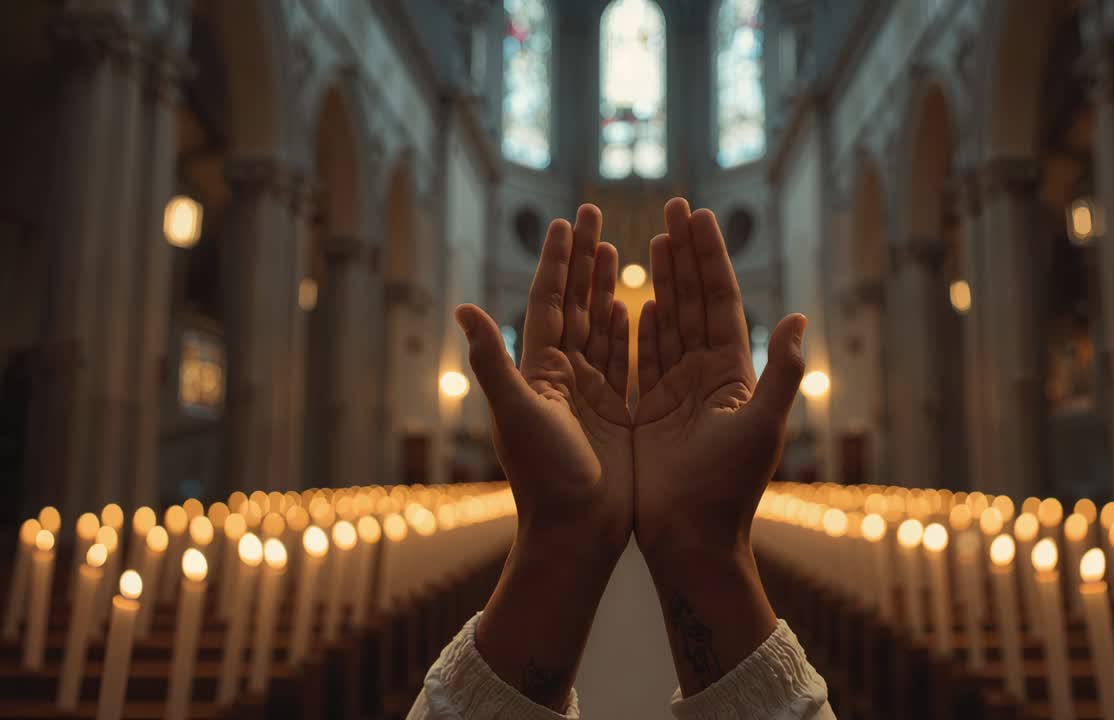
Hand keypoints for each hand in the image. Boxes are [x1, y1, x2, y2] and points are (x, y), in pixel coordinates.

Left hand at [456, 205, 631, 709]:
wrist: (577, 531)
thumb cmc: (545, 477)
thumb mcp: (516, 413)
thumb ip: (492, 360)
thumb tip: (462, 309)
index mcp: (537, 370)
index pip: (548, 301)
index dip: (557, 260)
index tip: (566, 221)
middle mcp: (561, 376)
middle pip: (573, 304)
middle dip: (583, 259)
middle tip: (594, 213)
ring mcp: (588, 393)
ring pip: (599, 326)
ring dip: (604, 286)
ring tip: (614, 247)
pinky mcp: (614, 413)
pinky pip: (622, 360)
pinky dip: (627, 329)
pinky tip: (633, 303)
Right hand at [633, 198, 806, 693]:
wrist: (691, 540)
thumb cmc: (730, 488)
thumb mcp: (762, 427)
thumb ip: (781, 373)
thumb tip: (800, 319)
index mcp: (734, 373)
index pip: (721, 301)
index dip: (709, 258)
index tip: (698, 216)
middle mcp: (707, 376)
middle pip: (694, 301)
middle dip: (685, 254)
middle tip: (674, 207)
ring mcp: (677, 392)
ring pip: (668, 322)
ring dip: (662, 280)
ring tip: (654, 240)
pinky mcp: (648, 411)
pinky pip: (643, 357)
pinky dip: (641, 325)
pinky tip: (636, 298)